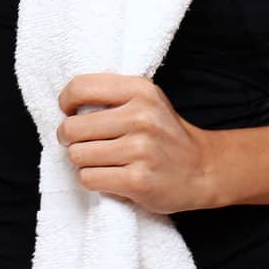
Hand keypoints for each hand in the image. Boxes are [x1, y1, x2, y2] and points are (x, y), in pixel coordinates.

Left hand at [56, 73, 221, 212]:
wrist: (202, 168)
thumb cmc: (164, 133)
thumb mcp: (146, 100)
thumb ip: (112, 94)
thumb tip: (67, 104)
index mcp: (140, 90)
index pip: (80, 87)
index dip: (66, 102)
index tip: (69, 113)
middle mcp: (141, 117)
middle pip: (73, 127)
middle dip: (69, 138)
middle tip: (81, 142)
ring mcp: (140, 150)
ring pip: (77, 155)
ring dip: (82, 162)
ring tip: (99, 160)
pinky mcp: (138, 180)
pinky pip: (89, 178)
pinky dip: (92, 179)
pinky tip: (107, 175)